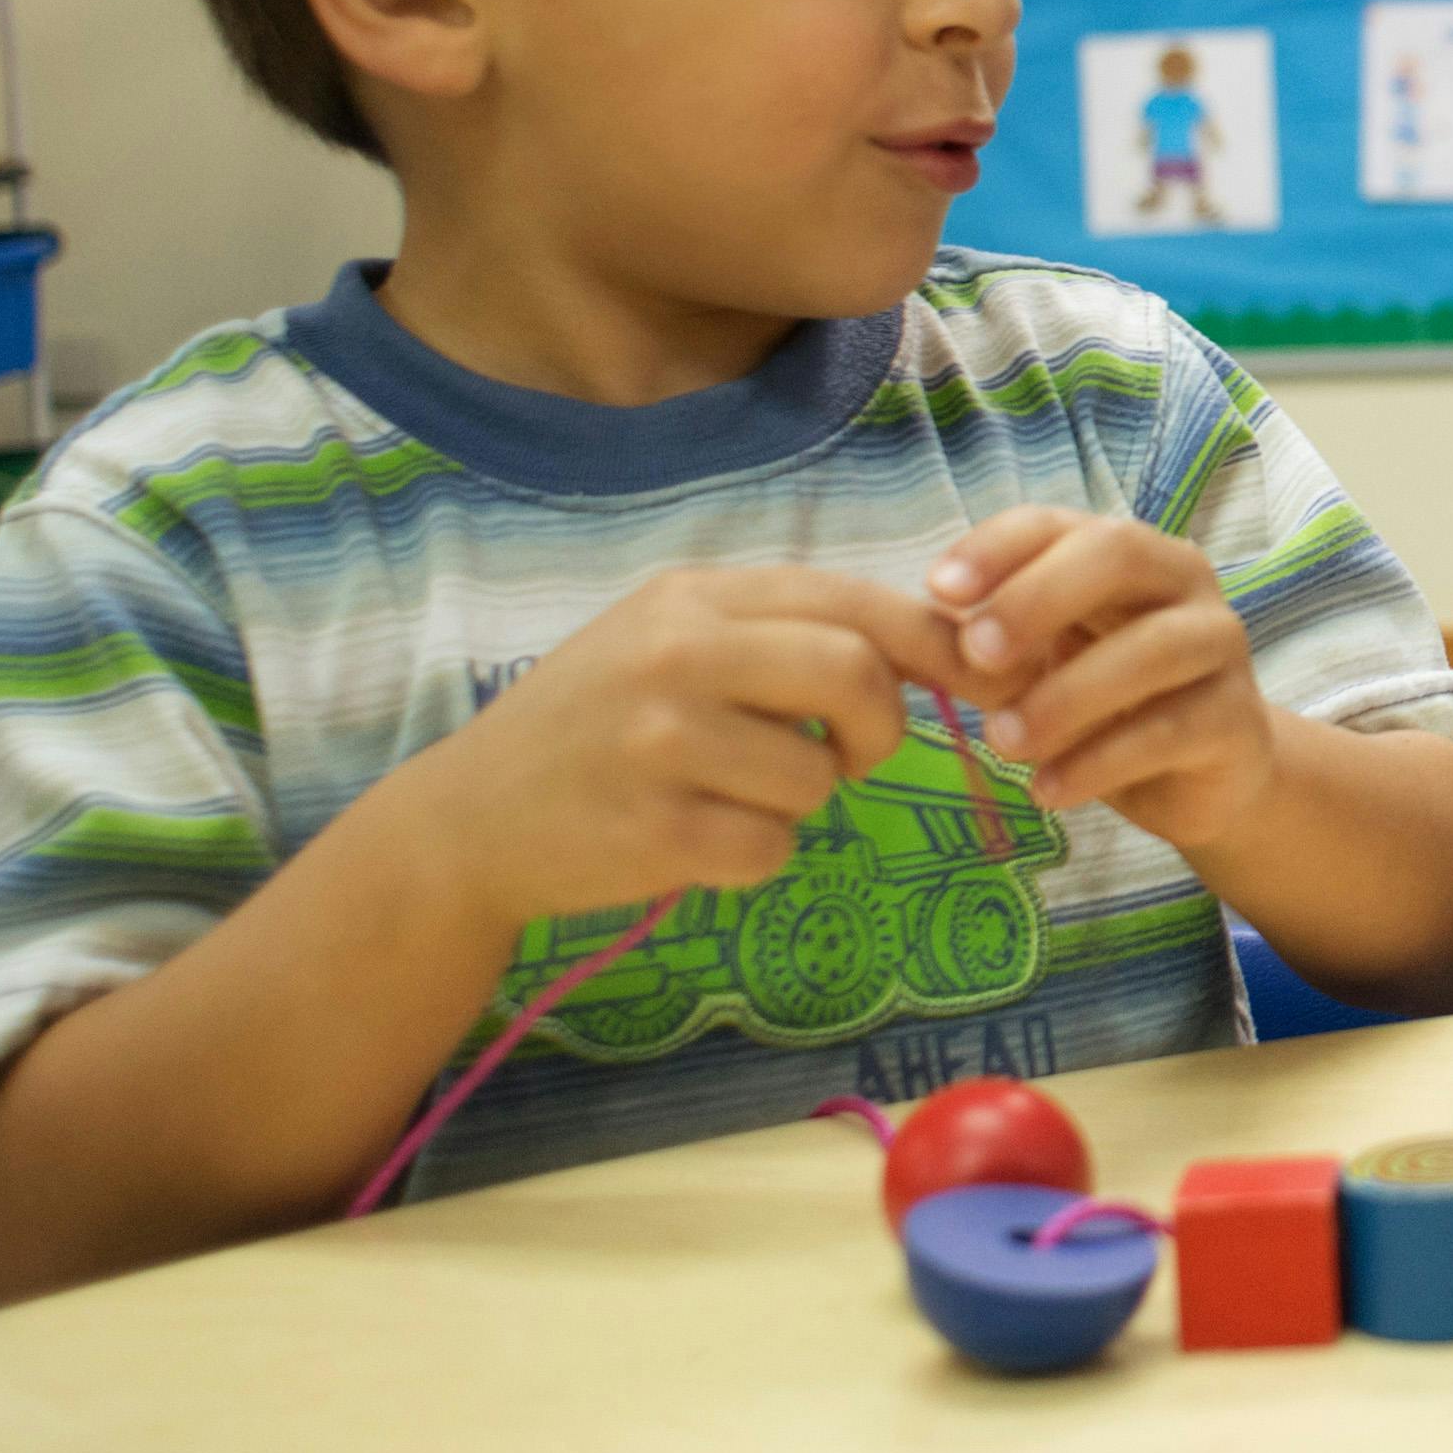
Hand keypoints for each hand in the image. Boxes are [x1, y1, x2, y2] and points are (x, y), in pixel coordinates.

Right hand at [402, 566, 963, 931]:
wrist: (472, 819)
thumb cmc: (597, 725)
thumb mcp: (673, 643)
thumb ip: (783, 631)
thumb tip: (941, 637)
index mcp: (692, 597)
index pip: (852, 600)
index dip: (936, 642)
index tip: (980, 678)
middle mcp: (675, 654)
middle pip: (856, 674)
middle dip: (879, 727)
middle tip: (851, 755)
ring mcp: (658, 742)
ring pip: (816, 776)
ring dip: (801, 801)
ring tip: (734, 794)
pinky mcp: (652, 829)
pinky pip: (769, 848)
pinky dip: (753, 855)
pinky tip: (696, 838)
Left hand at [928, 506, 1282, 853]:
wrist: (1200, 779)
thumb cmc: (1107, 707)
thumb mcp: (1037, 670)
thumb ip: (985, 650)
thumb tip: (908, 638)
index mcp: (1125, 554)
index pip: (1058, 524)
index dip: (997, 548)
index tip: (936, 589)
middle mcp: (1182, 582)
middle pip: (1119, 554)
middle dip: (1038, 597)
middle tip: (976, 653)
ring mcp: (1220, 646)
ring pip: (1153, 649)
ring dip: (1067, 694)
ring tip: (1002, 741)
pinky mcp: (1237, 720)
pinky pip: (1169, 730)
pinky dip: (1100, 762)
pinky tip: (1047, 789)